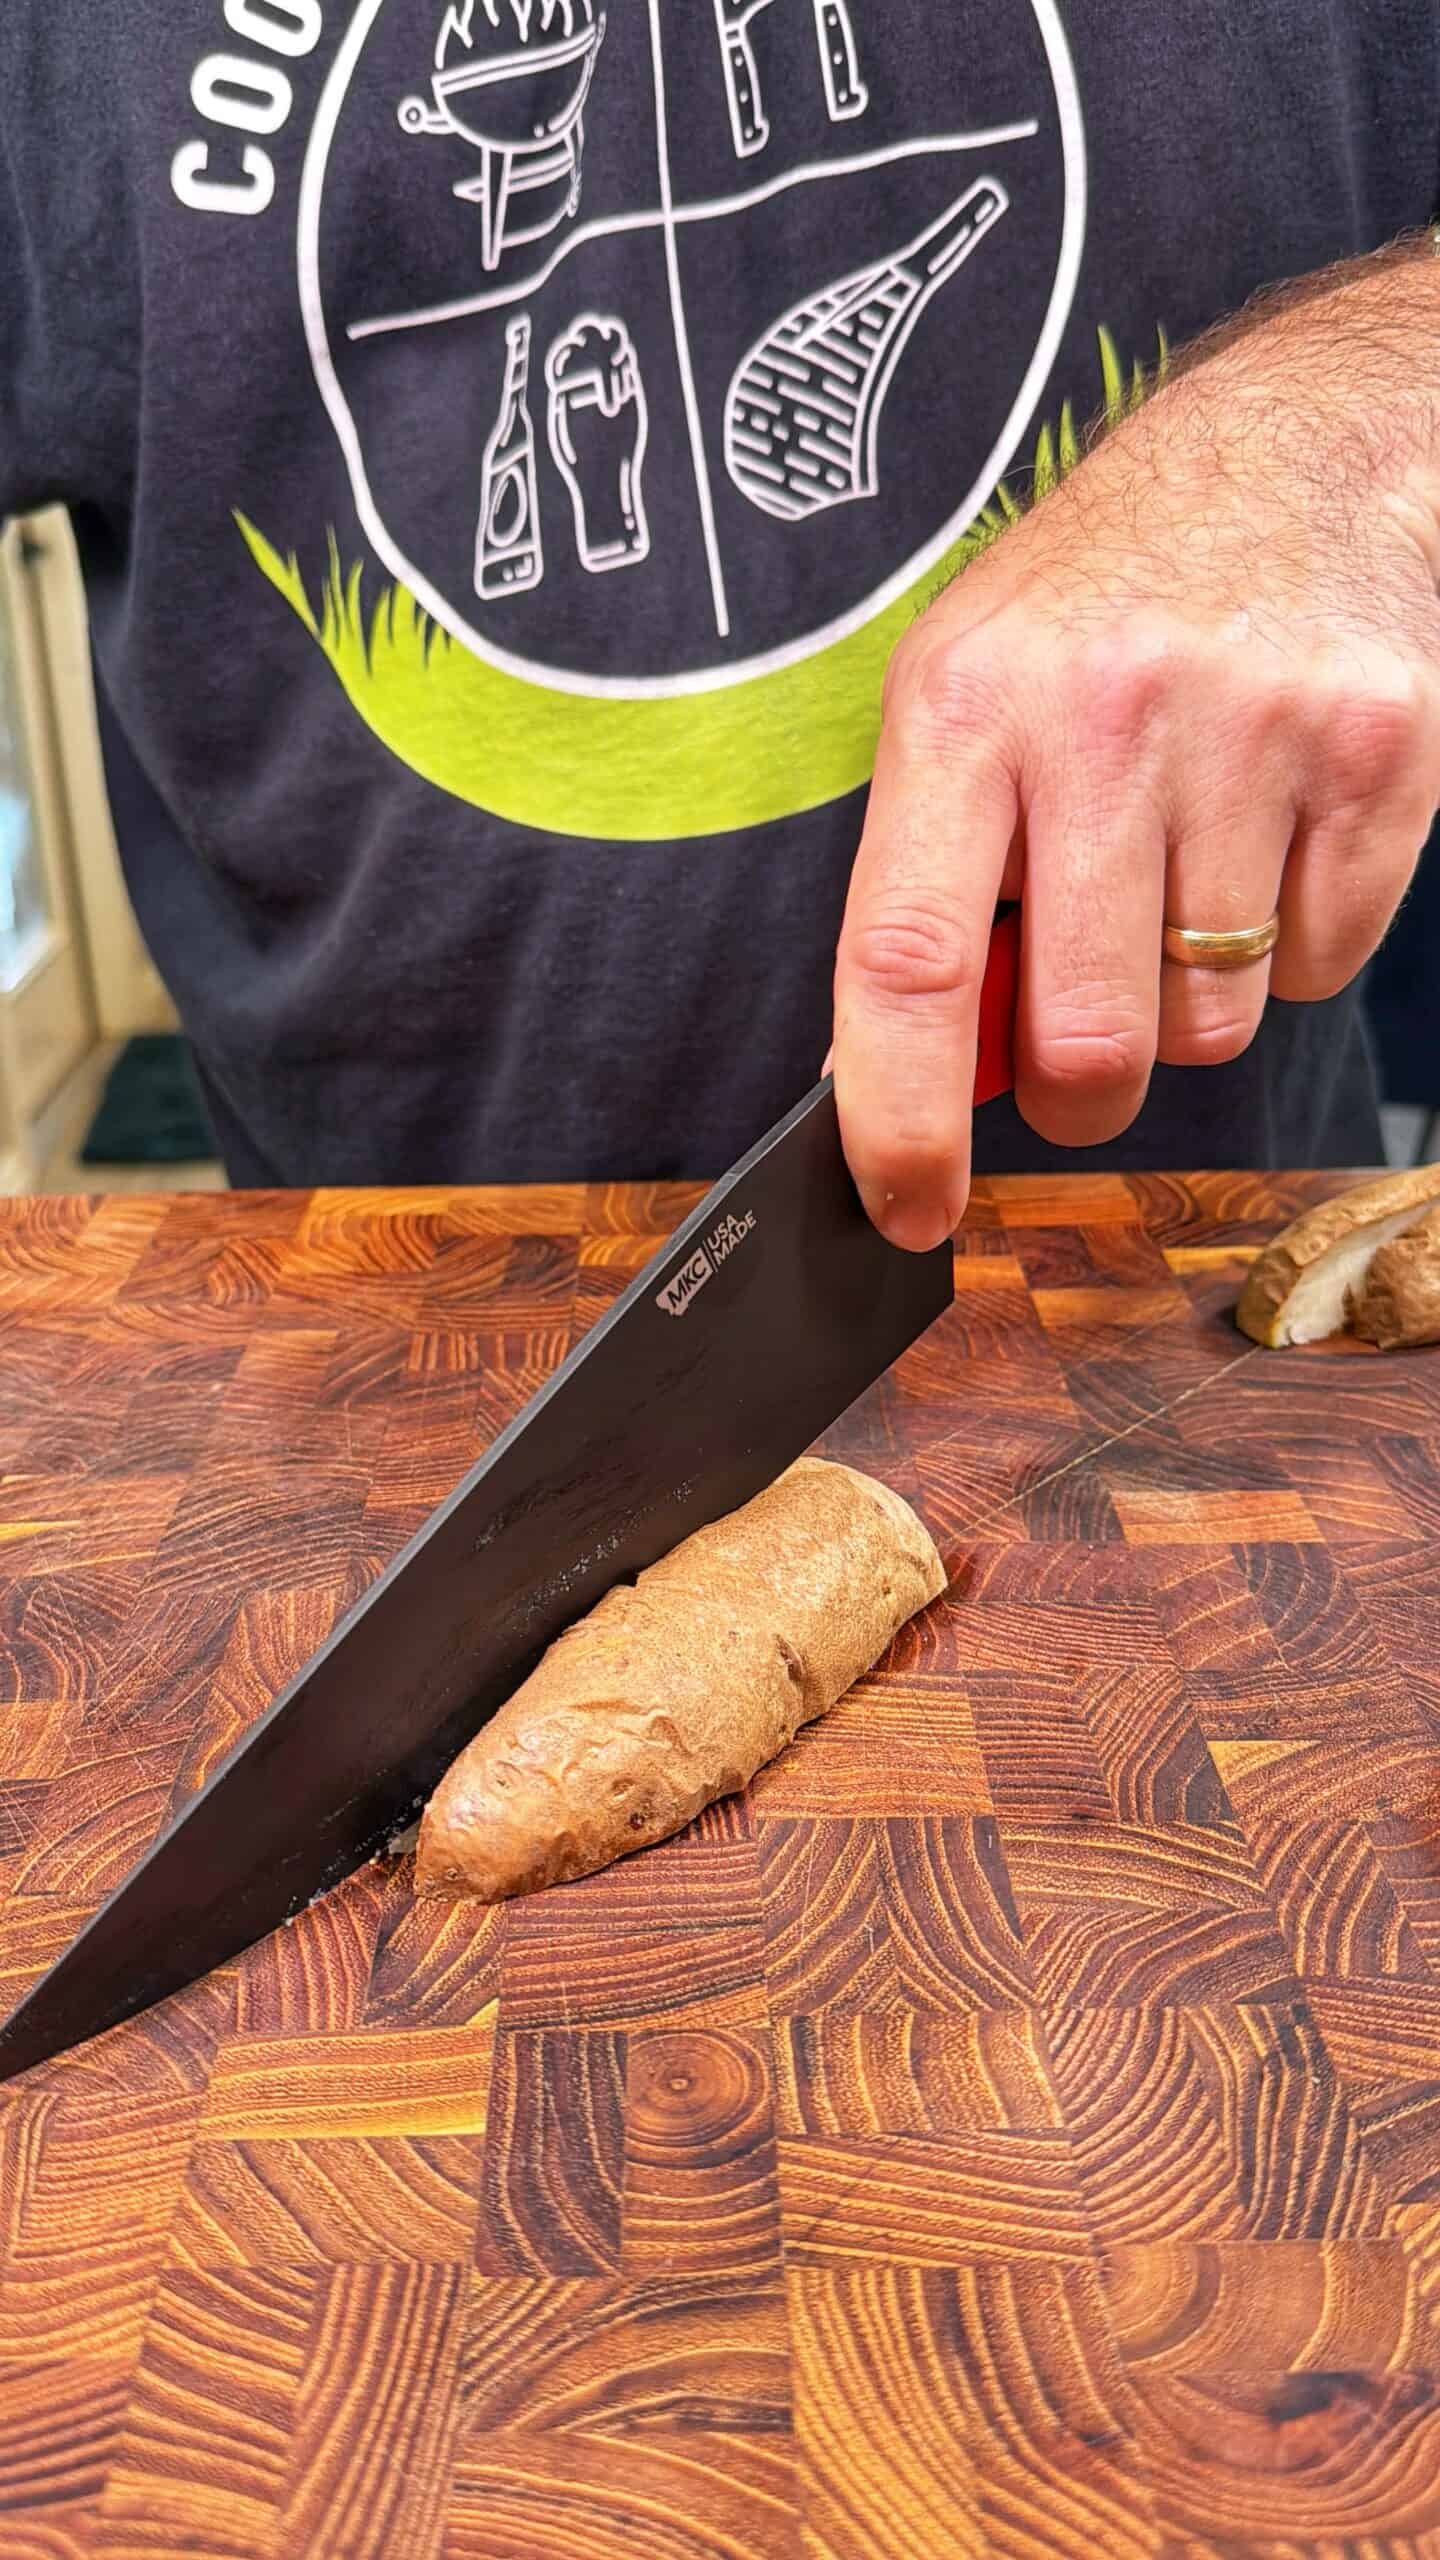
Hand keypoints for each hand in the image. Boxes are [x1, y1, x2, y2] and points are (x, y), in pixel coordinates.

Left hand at [833, 251, 1439, 1248]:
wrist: (1299, 445)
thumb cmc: (1103, 603)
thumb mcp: (970, 696)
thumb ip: (936, 882)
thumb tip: (930, 1085)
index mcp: (962, 706)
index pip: (907, 959)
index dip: (900, 1117)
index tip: (905, 1207)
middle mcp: (1102, 716)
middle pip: (1091, 1037)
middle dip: (1084, 1090)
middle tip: (1084, 1046)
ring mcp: (1255, 733)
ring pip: (1214, 1022)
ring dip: (1192, 1001)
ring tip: (1186, 873)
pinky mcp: (1382, 755)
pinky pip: (1322, 967)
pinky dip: (1293, 946)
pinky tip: (1271, 836)